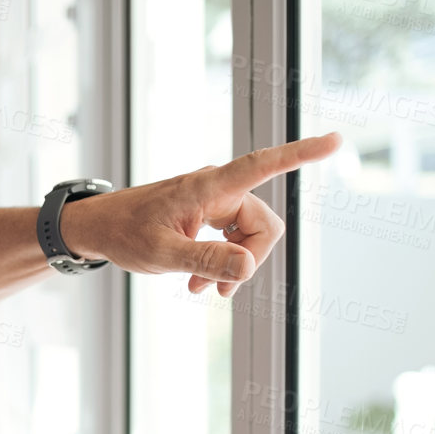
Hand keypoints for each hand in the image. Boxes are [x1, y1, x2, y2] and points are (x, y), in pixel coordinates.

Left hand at [61, 133, 341, 296]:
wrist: (98, 228)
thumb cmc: (124, 234)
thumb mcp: (162, 254)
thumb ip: (206, 260)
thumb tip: (249, 267)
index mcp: (209, 187)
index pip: (263, 164)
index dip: (301, 153)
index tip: (336, 140)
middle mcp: (217, 188)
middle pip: (262, 225)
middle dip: (248, 261)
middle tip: (217, 293)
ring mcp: (214, 200)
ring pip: (249, 236)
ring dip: (233, 266)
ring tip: (202, 292)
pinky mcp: (209, 212)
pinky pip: (233, 238)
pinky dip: (222, 262)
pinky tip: (200, 284)